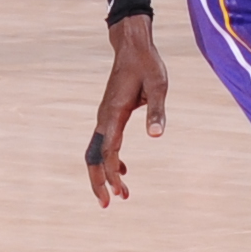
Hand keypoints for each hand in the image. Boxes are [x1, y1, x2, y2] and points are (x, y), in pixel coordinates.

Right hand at [85, 12, 165, 204]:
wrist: (132, 46)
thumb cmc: (147, 64)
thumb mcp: (158, 86)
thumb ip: (157, 111)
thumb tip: (157, 136)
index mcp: (113, 114)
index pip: (107, 151)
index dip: (112, 174)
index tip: (121, 191)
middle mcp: (104, 117)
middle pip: (92, 157)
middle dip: (98, 182)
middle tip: (107, 205)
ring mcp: (104, 116)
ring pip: (95, 151)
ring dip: (104, 173)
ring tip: (120, 195)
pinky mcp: (109, 114)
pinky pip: (103, 142)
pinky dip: (110, 159)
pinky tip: (124, 169)